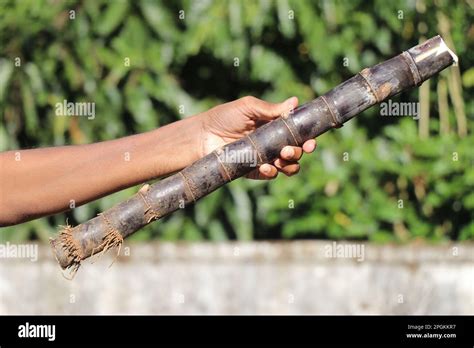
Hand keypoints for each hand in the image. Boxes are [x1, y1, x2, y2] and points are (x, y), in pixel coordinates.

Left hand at [198, 96, 316, 178]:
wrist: (203, 135)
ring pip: (288, 166)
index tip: (311, 141)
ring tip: (280, 157)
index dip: (308, 138)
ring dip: (290, 163)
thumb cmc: (224, 117)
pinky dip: (272, 171)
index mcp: (275, 127)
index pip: (298, 133)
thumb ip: (271, 109)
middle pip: (297, 151)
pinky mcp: (255, 170)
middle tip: (290, 150)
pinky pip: (271, 174)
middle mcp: (273, 143)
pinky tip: (265, 166)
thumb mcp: (248, 107)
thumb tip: (295, 102)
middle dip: (300, 152)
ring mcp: (265, 158)